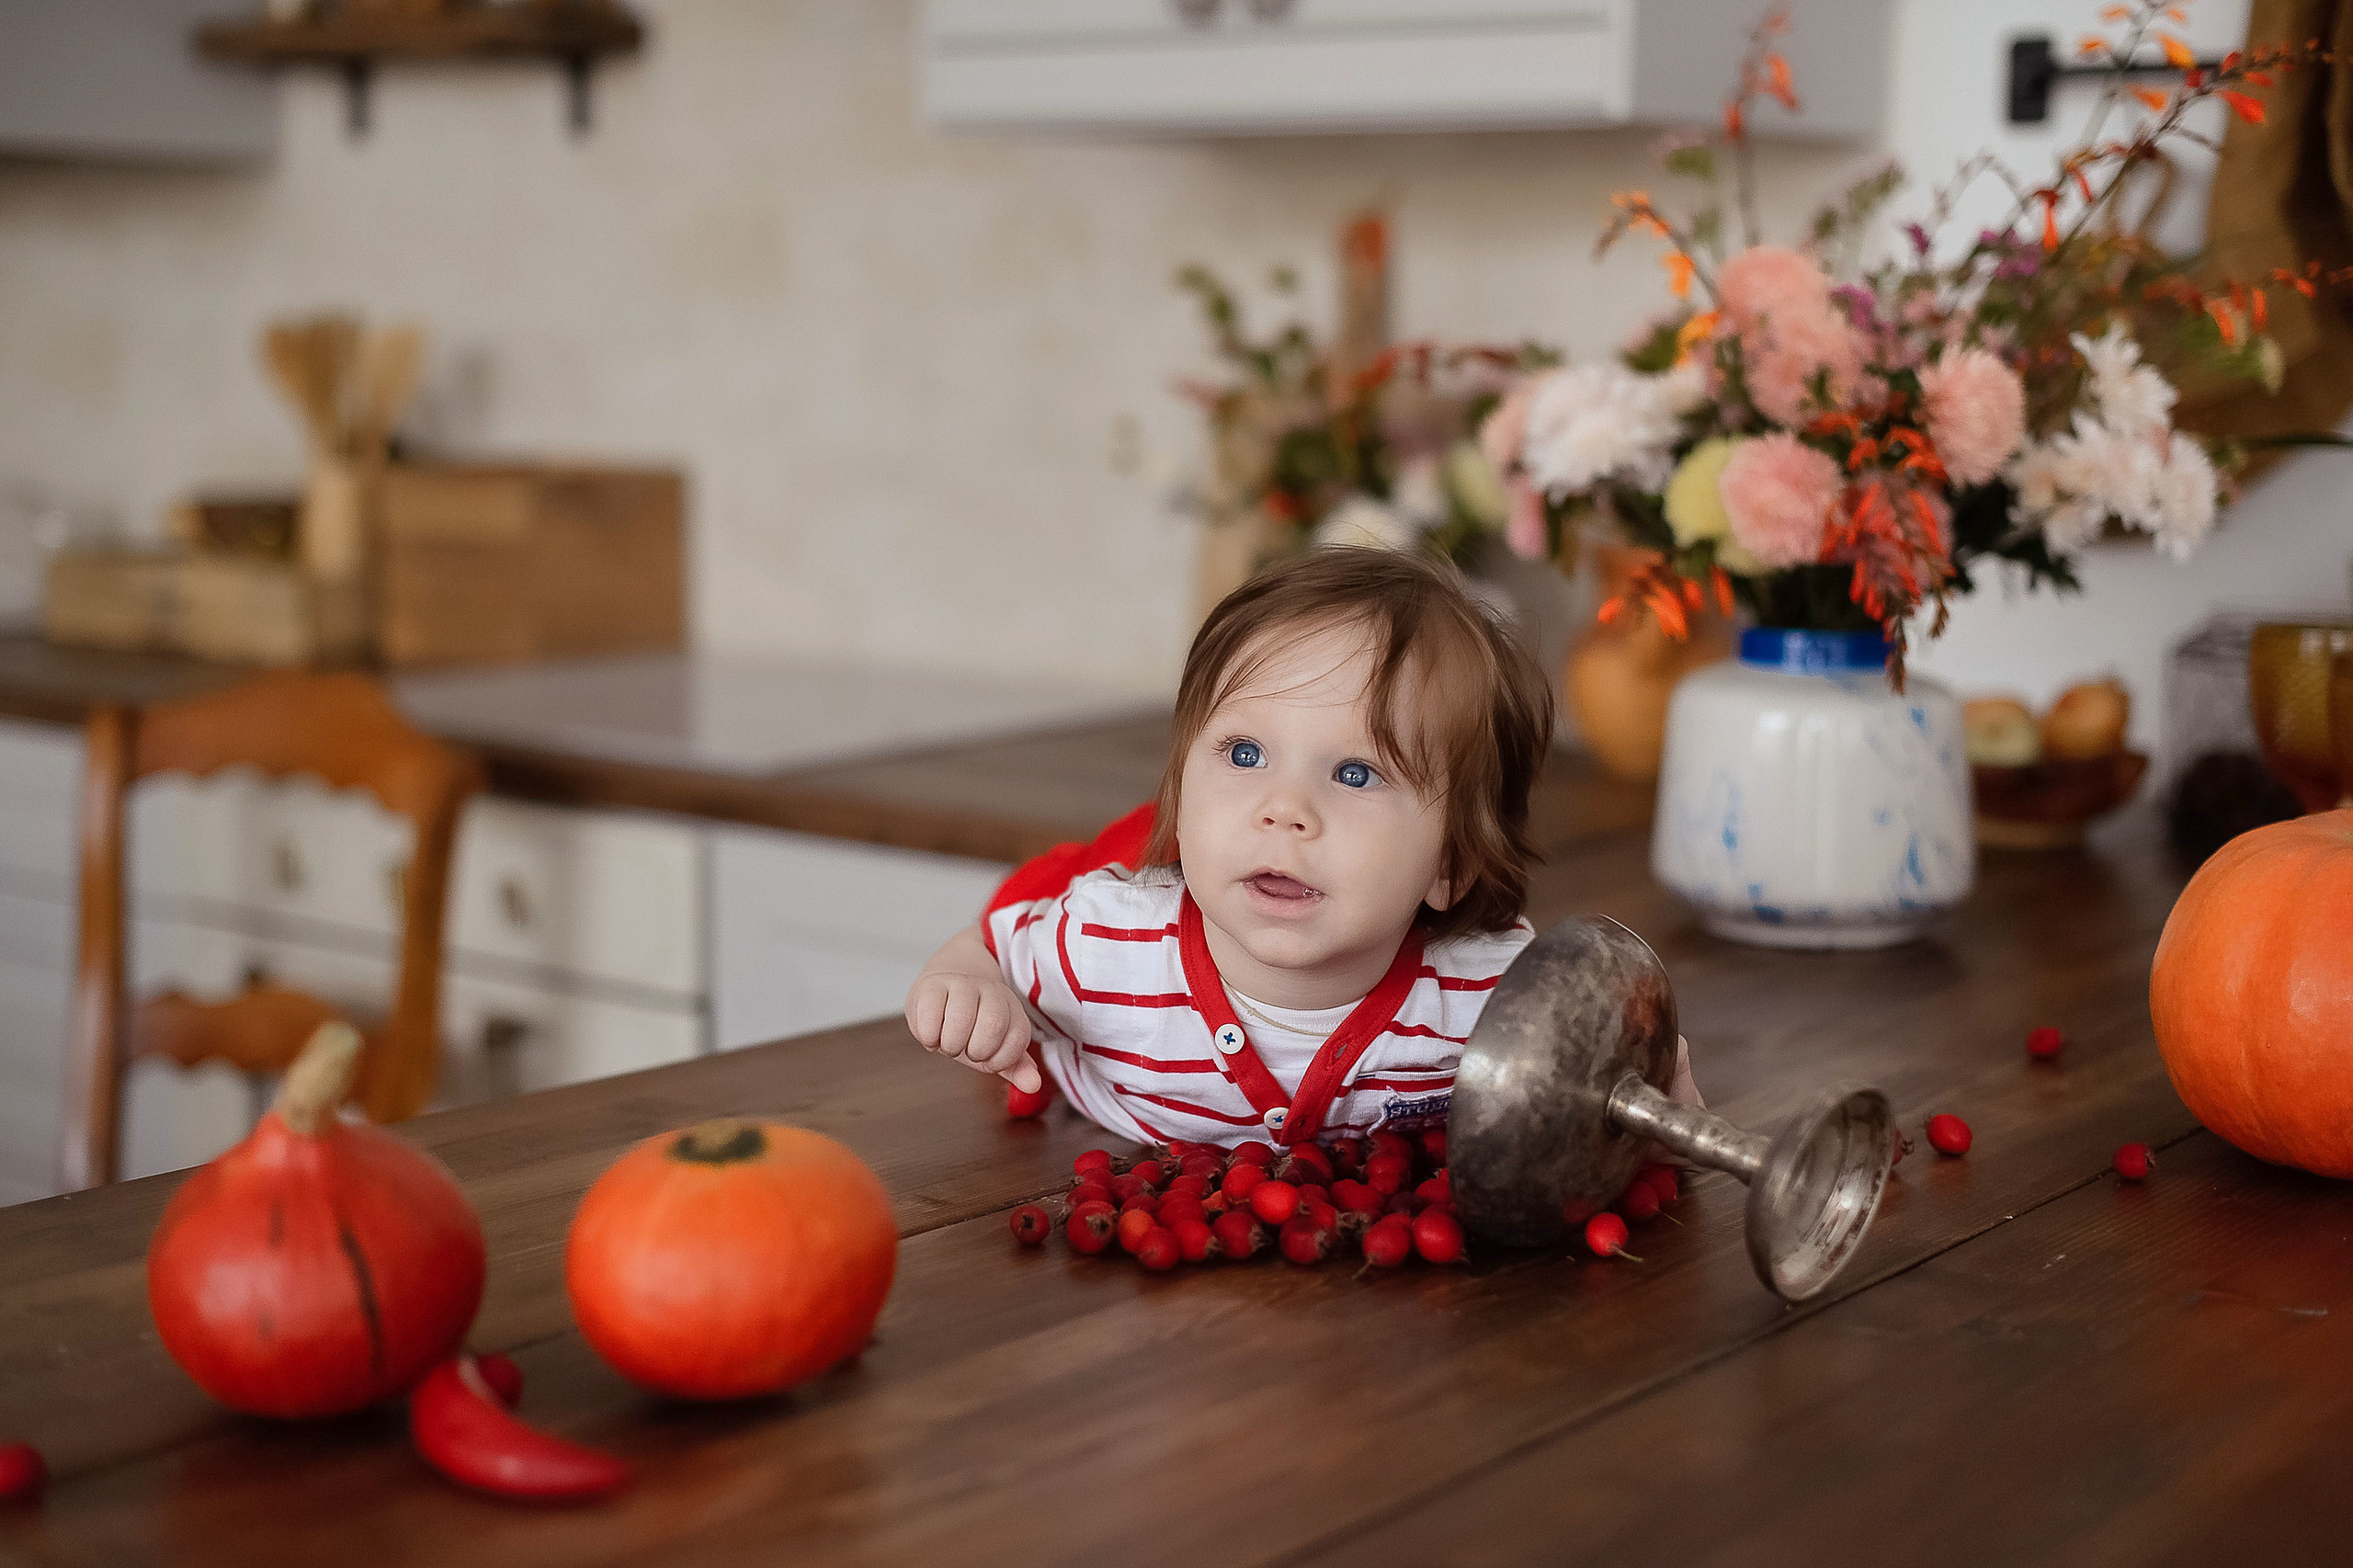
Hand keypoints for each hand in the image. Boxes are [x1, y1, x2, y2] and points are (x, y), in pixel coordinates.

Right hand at [906, 970, 1041, 1093]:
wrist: (942, 989)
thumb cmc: (970, 1026)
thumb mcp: (995, 1049)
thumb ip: (1016, 1067)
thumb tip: (1033, 1085)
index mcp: (1011, 1008)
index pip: (1017, 1039)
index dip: (999, 1060)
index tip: (986, 1057)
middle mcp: (991, 991)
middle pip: (993, 1026)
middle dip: (976, 1051)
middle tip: (965, 1049)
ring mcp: (961, 984)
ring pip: (961, 1020)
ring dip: (951, 1045)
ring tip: (947, 1040)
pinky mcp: (932, 986)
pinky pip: (931, 1018)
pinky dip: (929, 1037)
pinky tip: (932, 1031)